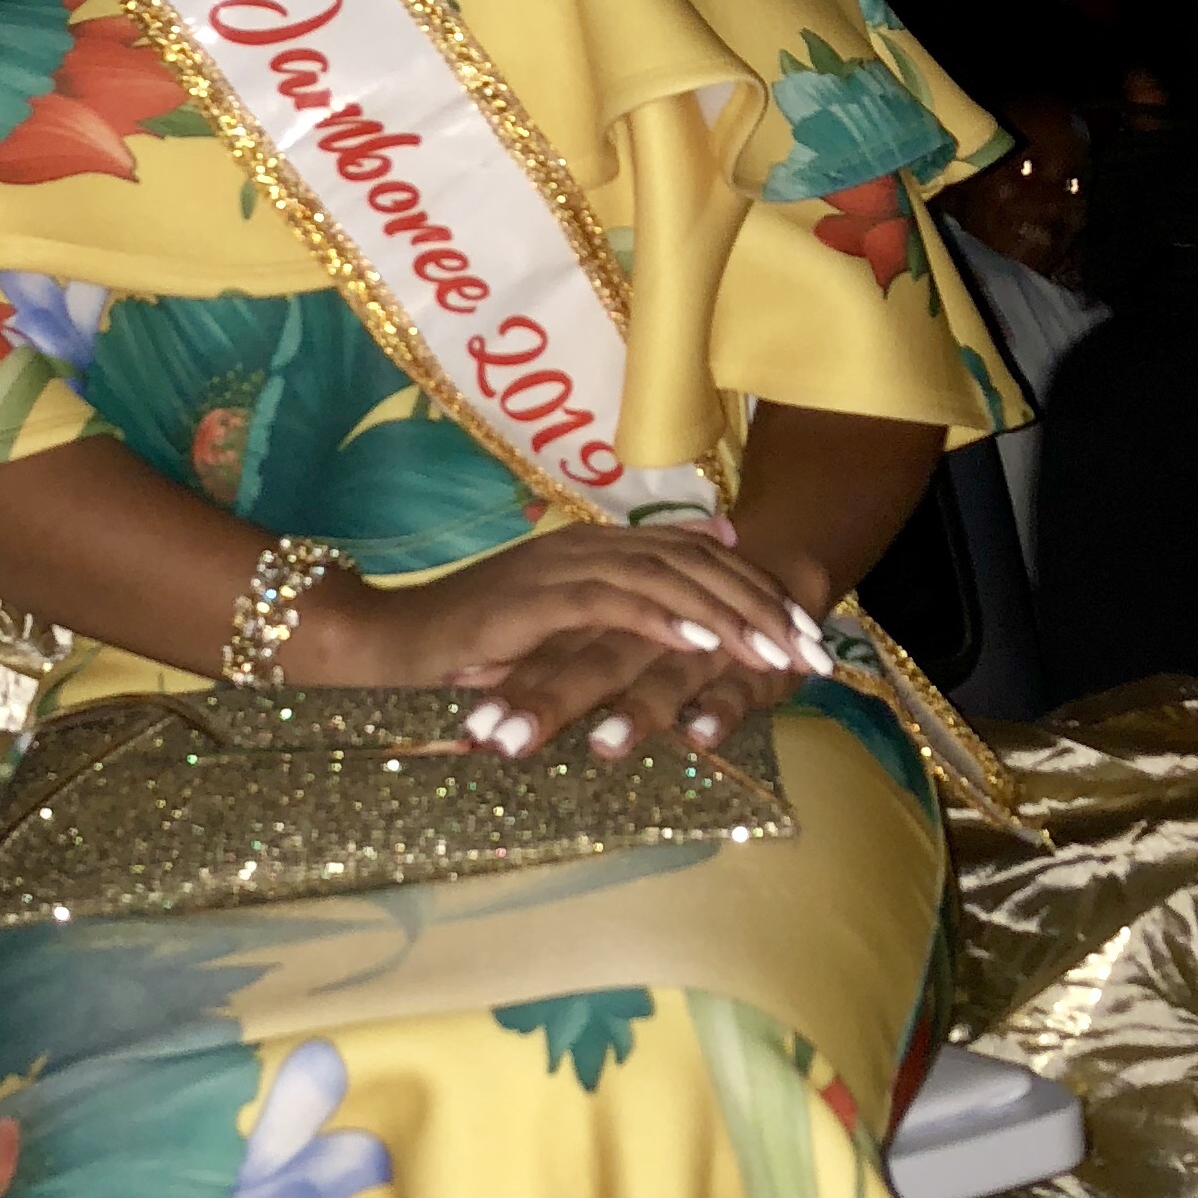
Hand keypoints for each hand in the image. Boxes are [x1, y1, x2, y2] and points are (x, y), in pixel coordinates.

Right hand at [293, 519, 830, 753]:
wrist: (384, 646)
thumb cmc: (465, 651)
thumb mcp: (552, 635)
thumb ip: (610, 624)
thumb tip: (679, 633)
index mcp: (594, 549)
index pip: (693, 556)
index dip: (755, 588)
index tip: (805, 629)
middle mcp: (585, 546)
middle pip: (696, 563)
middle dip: (762, 604)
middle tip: (813, 646)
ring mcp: (561, 568)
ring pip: (668, 579)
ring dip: (730, 615)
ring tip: (779, 649)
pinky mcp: (537, 601)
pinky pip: (617, 604)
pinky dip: (667, 621)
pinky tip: (708, 645)